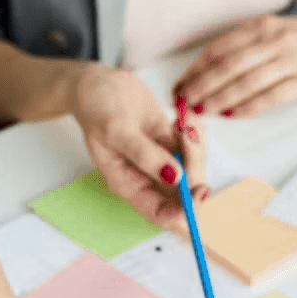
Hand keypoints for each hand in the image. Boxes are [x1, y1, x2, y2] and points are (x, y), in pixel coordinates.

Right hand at [71, 65, 207, 227]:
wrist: (98, 83)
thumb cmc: (97, 108)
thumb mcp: (117, 130)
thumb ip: (145, 155)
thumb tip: (175, 177)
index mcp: (128, 184)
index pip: (160, 214)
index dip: (183, 211)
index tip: (199, 189)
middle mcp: (147, 178)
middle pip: (184, 193)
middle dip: (194, 166)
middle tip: (187, 136)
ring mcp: (160, 161)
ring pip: (193, 168)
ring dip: (196, 146)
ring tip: (183, 121)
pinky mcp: (169, 143)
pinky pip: (193, 148)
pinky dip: (195, 133)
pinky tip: (183, 117)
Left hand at [174, 12, 296, 118]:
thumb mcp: (279, 31)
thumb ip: (252, 46)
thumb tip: (218, 71)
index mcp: (262, 27)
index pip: (218, 49)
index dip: (195, 69)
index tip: (178, 85)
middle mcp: (272, 41)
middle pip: (225, 66)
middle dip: (198, 86)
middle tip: (180, 103)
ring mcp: (289, 61)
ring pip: (243, 82)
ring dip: (218, 98)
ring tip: (200, 111)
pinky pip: (270, 97)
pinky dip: (248, 107)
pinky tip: (232, 116)